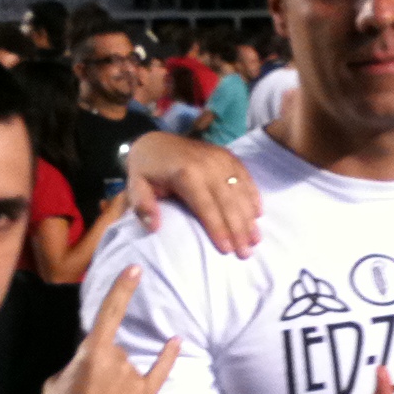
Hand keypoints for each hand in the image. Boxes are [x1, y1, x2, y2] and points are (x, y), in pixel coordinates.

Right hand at [36, 266, 180, 393]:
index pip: (109, 313)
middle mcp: (116, 361)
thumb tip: (89, 362)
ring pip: (128, 368)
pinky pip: (159, 372)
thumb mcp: (55, 383)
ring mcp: (132, 381)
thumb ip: (76, 364)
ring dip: (116, 384)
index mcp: (90, 354)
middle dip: (102, 370)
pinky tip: (176, 341)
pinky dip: (167, 357)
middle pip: (115, 351)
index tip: (135, 268)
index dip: (123, 289)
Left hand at [124, 132, 261, 257]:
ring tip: (255, 240)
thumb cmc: (146, 168)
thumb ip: (142, 205)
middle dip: (239, 230)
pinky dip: (253, 196)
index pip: (207, 207)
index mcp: (187, 173)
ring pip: (241, 192)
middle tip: (246, 253)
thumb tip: (154, 227)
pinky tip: (258, 215)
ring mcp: (221, 159)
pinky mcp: (229, 156)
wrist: (155, 140)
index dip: (218, 229)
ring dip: (249, 217)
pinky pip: (246, 178)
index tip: (227, 250)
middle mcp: (209, 165)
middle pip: (229, 203)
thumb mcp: (135, 185)